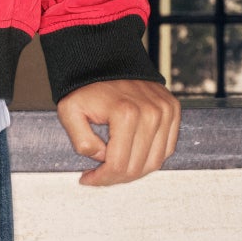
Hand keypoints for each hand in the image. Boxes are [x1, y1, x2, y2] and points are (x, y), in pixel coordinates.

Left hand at [57, 79, 180, 186]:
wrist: (106, 61)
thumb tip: (101, 158)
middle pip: (138, 168)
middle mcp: (151, 112)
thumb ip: (80, 140)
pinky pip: (167, 148)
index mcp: (125, 114)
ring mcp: (165, 111)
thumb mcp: (69, 111)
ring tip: (115, 165)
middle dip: (116, 177)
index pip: (118, 166)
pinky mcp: (172, 110)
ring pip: (155, 162)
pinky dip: (150, 157)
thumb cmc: (86, 87)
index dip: (101, 179)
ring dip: (134, 170)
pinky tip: (131, 154)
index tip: (87, 179)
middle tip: (99, 175)